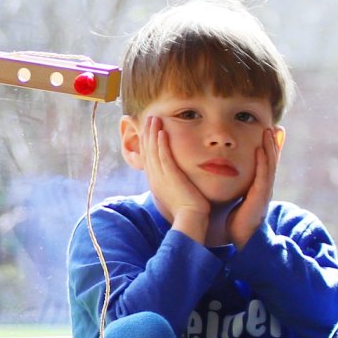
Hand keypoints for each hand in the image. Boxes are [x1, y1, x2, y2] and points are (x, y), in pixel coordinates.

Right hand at [141, 115, 209, 242]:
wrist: (190, 220)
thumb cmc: (189, 212)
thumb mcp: (178, 195)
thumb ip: (176, 185)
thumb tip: (180, 180)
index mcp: (155, 182)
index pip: (148, 158)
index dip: (147, 143)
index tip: (149, 130)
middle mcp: (155, 178)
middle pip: (147, 151)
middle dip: (147, 133)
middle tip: (148, 118)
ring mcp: (160, 177)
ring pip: (153, 151)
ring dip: (152, 133)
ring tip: (154, 118)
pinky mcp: (170, 177)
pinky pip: (163, 156)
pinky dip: (161, 143)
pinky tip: (161, 131)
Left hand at [226, 126, 282, 249]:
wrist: (242, 241)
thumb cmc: (237, 224)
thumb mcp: (237, 202)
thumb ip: (237, 191)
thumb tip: (228, 180)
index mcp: (259, 189)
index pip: (266, 165)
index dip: (269, 149)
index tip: (269, 133)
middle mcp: (265, 188)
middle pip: (272, 162)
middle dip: (274, 144)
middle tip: (275, 127)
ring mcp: (265, 192)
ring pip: (270, 165)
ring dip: (271, 147)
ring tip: (271, 131)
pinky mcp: (260, 197)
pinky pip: (263, 176)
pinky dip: (263, 161)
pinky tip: (261, 149)